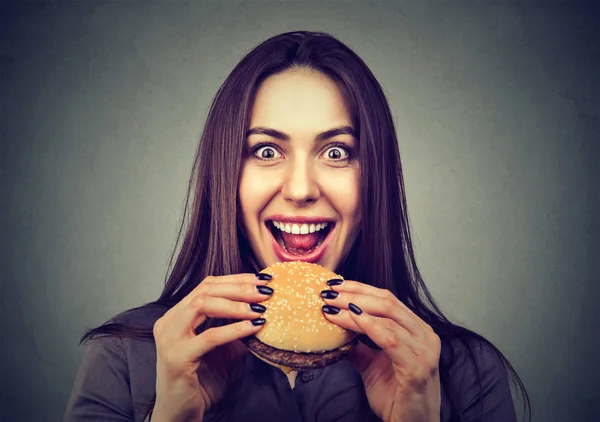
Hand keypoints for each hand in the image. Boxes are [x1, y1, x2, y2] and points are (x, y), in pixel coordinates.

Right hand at [151, 273, 272, 420]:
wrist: (180, 415)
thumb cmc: (200, 383)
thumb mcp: (224, 351)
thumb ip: (237, 331)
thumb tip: (264, 314)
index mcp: (177, 316)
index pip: (207, 285)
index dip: (236, 280)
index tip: (262, 279)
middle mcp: (169, 322)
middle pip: (205, 290)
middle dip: (239, 288)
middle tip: (266, 291)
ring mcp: (169, 338)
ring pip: (203, 305)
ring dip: (236, 304)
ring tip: (261, 308)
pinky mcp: (176, 357)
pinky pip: (209, 337)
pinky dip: (234, 329)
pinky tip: (253, 327)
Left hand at [322, 280, 440, 421]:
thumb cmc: (396, 396)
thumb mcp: (371, 365)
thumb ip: (357, 345)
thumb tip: (334, 329)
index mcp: (416, 329)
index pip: (386, 298)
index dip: (358, 288)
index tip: (332, 285)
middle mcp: (425, 335)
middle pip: (387, 302)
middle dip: (353, 294)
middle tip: (327, 293)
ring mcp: (425, 350)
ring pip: (388, 316)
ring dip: (355, 308)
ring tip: (331, 307)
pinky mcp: (418, 367)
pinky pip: (391, 339)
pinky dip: (369, 326)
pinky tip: (350, 319)